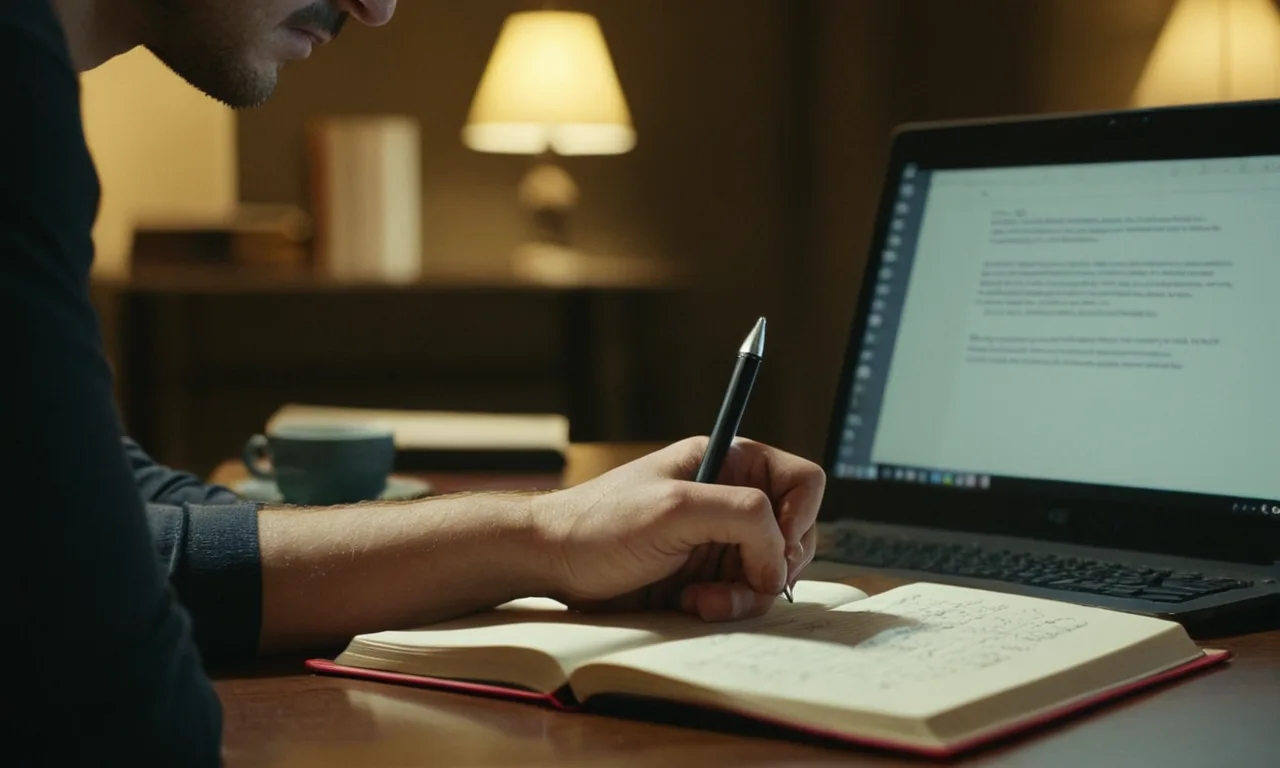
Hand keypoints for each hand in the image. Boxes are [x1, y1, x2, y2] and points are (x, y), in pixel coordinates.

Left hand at [531, 436, 823, 621]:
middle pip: (795, 533)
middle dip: (773, 564)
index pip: (801, 481)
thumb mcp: (675, 507)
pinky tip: (691, 604)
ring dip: (745, 594)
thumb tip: (779, 552)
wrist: (552, 562)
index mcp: (728, 462)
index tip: (778, 546)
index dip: (801, 516)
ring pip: (771, 572)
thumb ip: (742, 514)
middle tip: (748, 580)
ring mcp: (719, 540)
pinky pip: (743, 596)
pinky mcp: (706, 576)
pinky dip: (727, 607)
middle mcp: (729, 498)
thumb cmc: (602, 522)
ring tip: (701, 600)